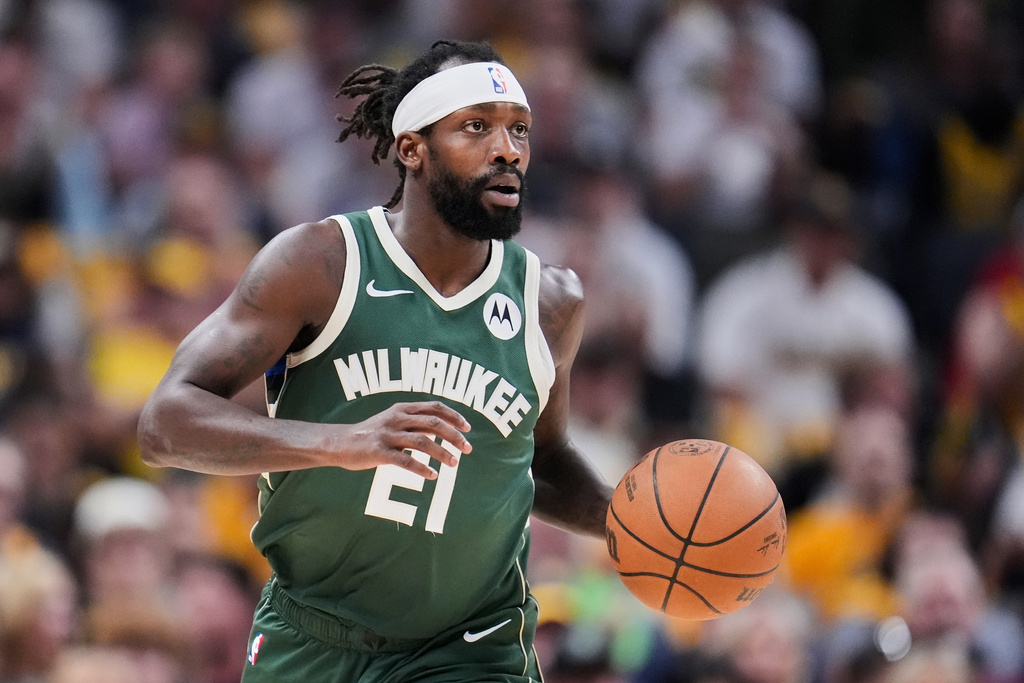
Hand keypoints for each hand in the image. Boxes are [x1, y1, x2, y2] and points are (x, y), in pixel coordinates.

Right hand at [327, 401, 471, 478]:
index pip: (435, 407)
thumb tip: (446, 430)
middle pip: (434, 424)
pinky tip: (433, 476)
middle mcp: (397, 418)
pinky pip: (406, 461)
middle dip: (455, 436)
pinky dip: (422, 469)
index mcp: (403, 408)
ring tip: (454, 464)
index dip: (454, 416)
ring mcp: (388, 434)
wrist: (341, 443)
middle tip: (468, 449)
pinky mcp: (379, 452)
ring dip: (442, 453)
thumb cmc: (372, 434)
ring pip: (423, 442)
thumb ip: (416, 422)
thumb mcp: (394, 420)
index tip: (468, 428)